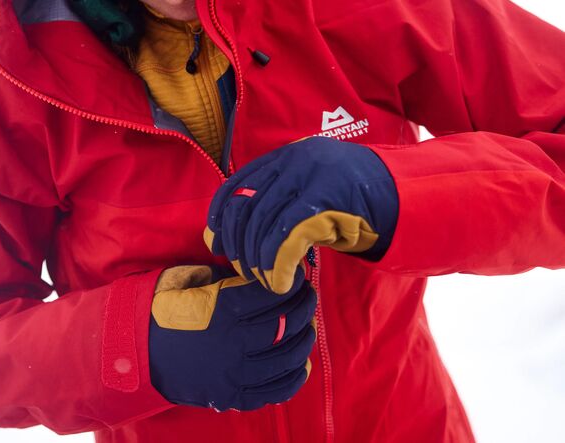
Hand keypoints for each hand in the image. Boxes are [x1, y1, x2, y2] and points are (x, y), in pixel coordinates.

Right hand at [149, 265, 315, 410]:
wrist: (133, 352)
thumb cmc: (162, 310)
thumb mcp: (189, 280)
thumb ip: (226, 276)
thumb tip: (258, 273)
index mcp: (223, 309)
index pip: (274, 294)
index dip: (292, 284)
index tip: (297, 278)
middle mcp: (234, 343)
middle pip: (287, 324)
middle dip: (304, 307)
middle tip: (308, 297)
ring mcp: (235, 374)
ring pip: (288, 358)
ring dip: (304, 339)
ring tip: (307, 326)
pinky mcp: (232, 396)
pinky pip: (275, 391)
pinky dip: (294, 377)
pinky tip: (301, 363)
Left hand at [204, 137, 397, 293]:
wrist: (408, 199)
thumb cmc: (356, 201)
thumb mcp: (313, 190)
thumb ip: (280, 201)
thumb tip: (236, 230)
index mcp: (288, 156)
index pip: (237, 184)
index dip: (221, 216)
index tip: (217, 243)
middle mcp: (295, 162)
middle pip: (246, 207)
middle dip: (239, 245)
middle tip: (244, 271)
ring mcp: (311, 179)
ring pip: (264, 225)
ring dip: (258, 260)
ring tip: (265, 282)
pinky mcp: (326, 202)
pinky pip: (287, 238)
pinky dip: (278, 265)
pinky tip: (280, 283)